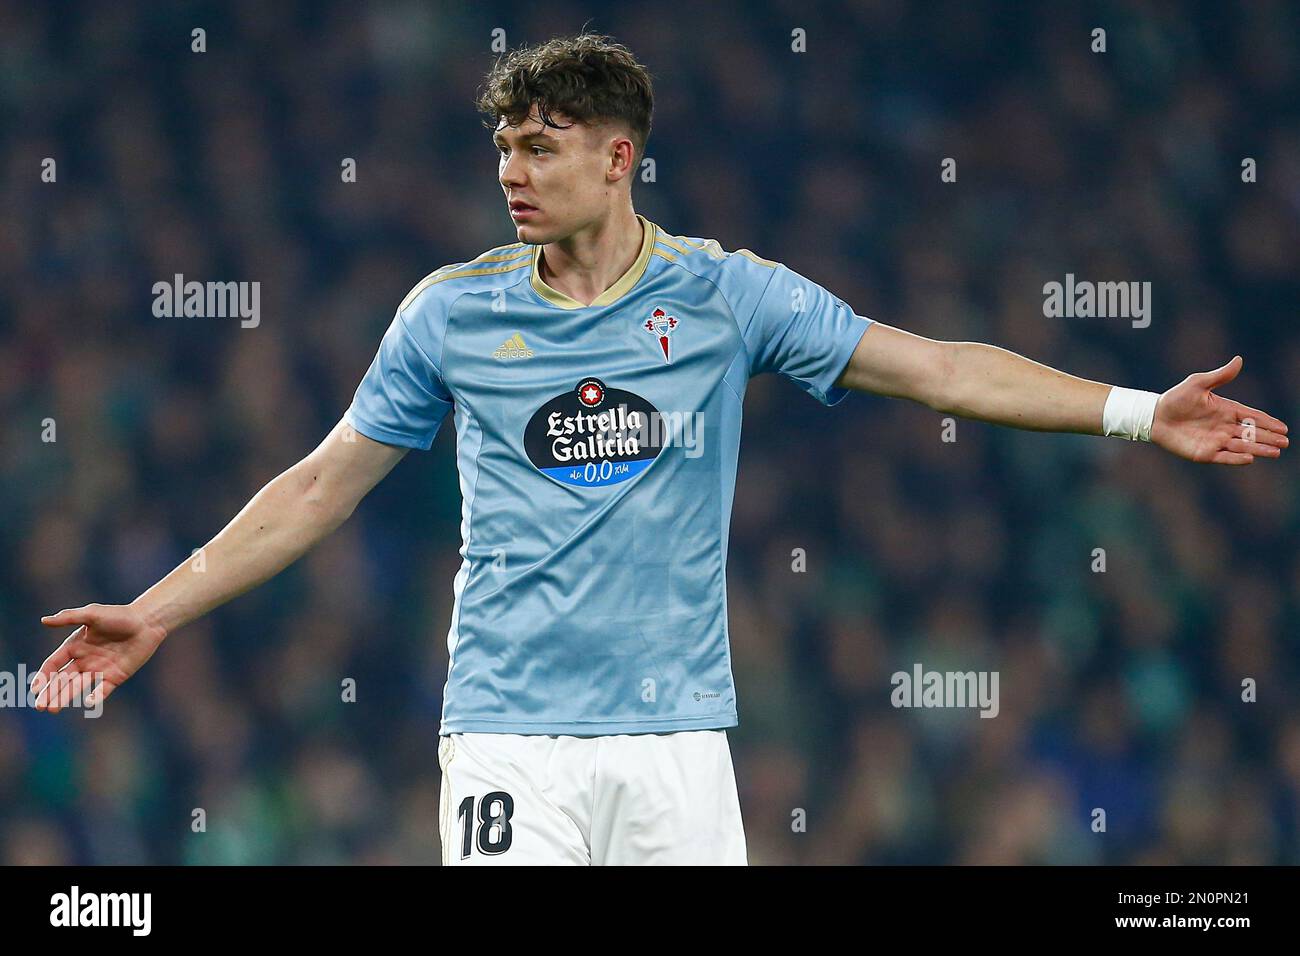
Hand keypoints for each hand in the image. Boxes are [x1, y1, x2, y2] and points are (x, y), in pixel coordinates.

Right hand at [31, 603, 166, 711]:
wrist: (147, 622)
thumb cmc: (119, 615)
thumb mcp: (92, 614)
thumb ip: (69, 618)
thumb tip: (43, 621)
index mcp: (75, 646)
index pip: (54, 664)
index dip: (43, 676)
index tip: (35, 688)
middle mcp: (84, 660)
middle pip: (62, 680)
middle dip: (50, 692)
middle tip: (41, 706)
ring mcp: (99, 669)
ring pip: (78, 687)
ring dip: (65, 697)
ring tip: (54, 709)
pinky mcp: (116, 676)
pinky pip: (103, 690)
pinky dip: (95, 696)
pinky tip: (88, 702)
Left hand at [1150, 356, 1288, 464]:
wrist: (1154, 416)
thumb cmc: (1175, 398)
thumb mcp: (1198, 383)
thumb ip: (1220, 376)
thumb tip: (1239, 360)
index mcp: (1226, 410)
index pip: (1252, 417)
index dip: (1268, 422)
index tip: (1284, 428)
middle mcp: (1224, 427)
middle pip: (1252, 434)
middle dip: (1269, 438)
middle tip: (1285, 442)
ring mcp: (1215, 441)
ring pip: (1243, 446)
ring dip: (1259, 449)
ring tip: (1276, 451)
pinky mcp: (1204, 453)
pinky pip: (1224, 457)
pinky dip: (1237, 459)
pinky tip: (1251, 458)